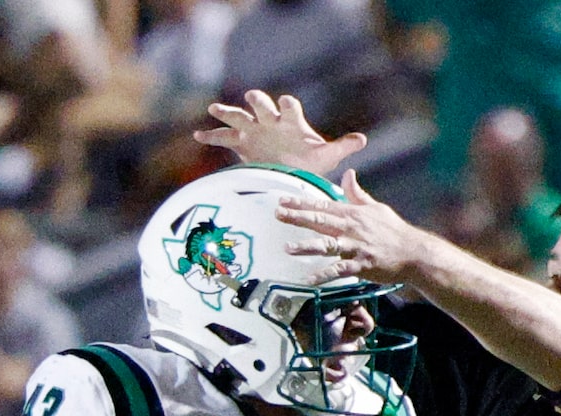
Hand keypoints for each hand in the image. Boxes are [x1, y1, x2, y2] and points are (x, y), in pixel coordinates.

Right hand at [196, 89, 367, 174]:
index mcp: (291, 122)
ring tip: (215, 108)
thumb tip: (362, 139)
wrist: (292, 173)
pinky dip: (211, 136)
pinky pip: (223, 137)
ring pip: (239, 116)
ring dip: (227, 112)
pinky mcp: (242, 144)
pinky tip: (198, 135)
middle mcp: (271, 121)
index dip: (288, 105)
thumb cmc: (310, 163)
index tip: (287, 104)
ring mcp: (254, 131)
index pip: (289, 107)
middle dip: (258, 101)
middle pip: (262, 104)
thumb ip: (341, 147)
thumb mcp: (326, 157)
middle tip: (252, 98)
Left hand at [273, 170, 423, 286]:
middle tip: (278, 214)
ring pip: (327, 245)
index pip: (323, 205)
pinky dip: (324, 275)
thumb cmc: (394, 231)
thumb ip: (357, 193)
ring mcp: (356, 247)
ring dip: (306, 246)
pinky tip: (309, 279)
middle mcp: (352, 228)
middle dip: (298, 217)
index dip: (302, 202)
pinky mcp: (361, 265)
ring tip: (288, 248)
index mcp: (353, 214)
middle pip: (321, 221)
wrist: (414, 253)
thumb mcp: (376, 207)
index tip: (283, 200)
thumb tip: (347, 174)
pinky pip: (339, 270)